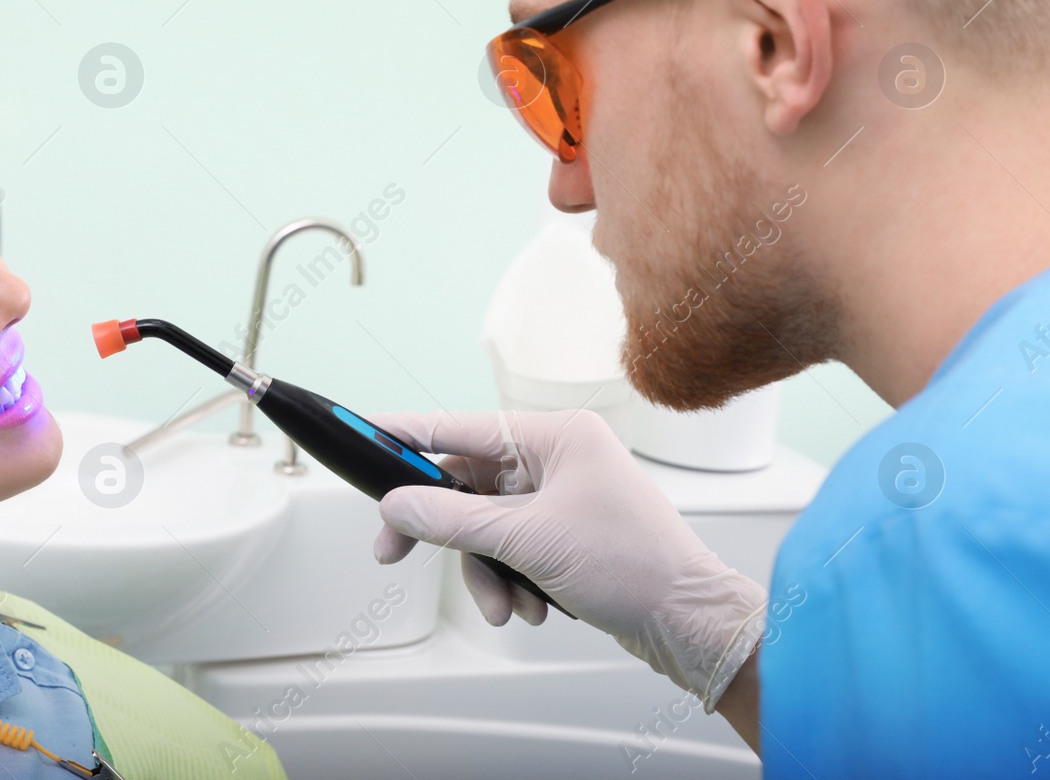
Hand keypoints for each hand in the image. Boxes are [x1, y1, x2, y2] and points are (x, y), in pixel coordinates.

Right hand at [371, 409, 766, 709]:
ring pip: (486, 525)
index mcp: (556, 435)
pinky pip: (510, 547)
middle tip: (394, 552)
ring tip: (504, 604)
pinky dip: (510, 580)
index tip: (362, 430)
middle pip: (467, 484)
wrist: (687, 621)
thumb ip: (453, 521)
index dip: (406, 433)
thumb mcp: (528, 541)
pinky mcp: (563, 530)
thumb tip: (399, 505)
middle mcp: (558, 456)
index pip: (460, 427)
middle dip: (448, 534)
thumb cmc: (634, 566)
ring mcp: (561, 494)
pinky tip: (531, 608)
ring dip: (486, 570)